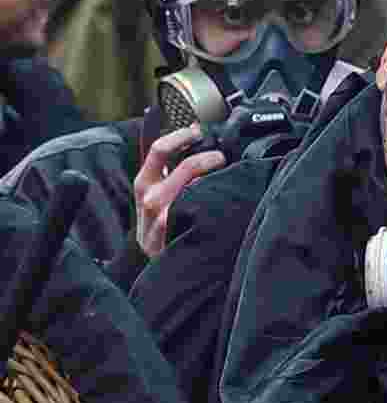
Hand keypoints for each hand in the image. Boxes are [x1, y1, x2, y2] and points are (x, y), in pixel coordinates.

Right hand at [133, 124, 225, 257]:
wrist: (160, 271)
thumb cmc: (161, 228)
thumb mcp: (154, 198)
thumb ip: (167, 171)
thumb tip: (193, 137)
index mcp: (144, 184)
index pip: (159, 149)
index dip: (181, 135)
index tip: (198, 131)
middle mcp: (151, 199)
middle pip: (187, 166)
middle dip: (210, 157)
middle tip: (221, 158)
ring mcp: (165, 217)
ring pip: (196, 185)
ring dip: (215, 178)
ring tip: (226, 180)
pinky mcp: (177, 232)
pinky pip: (201, 207)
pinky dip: (216, 200)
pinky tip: (223, 203)